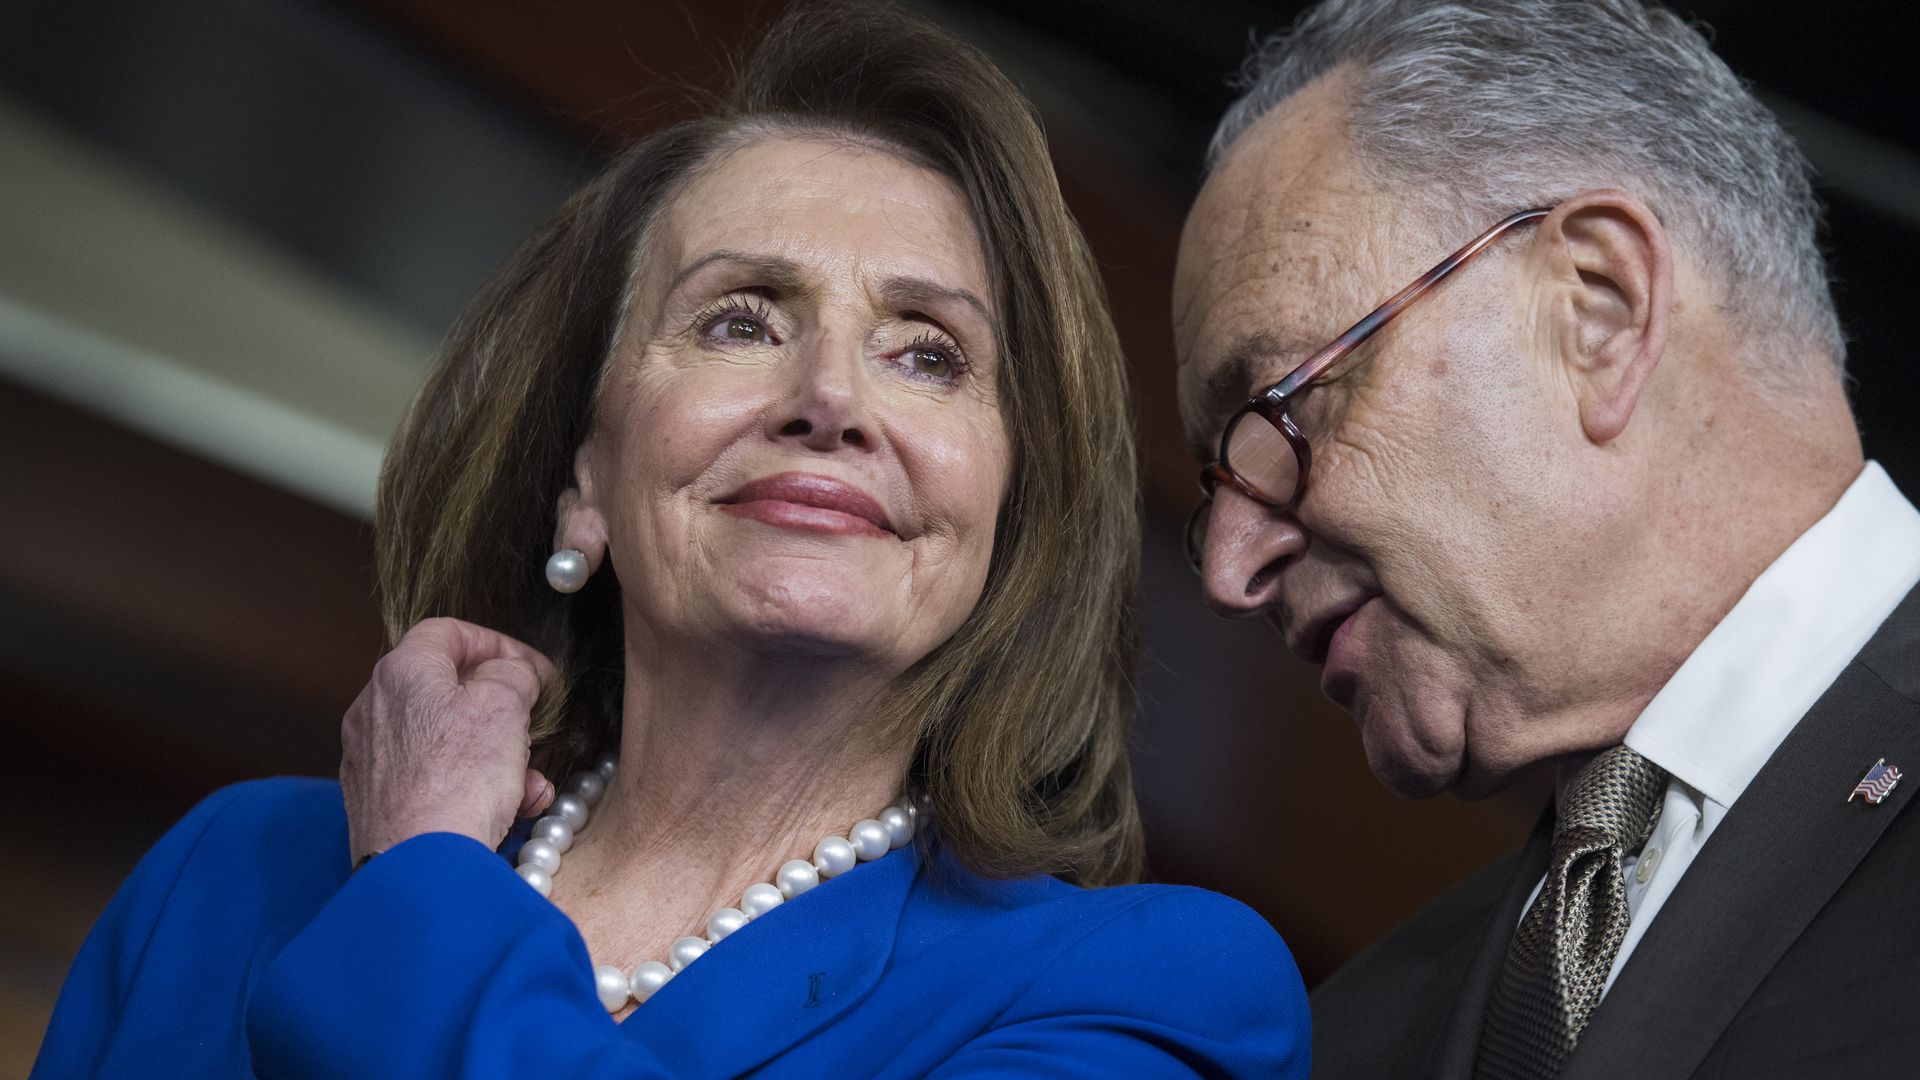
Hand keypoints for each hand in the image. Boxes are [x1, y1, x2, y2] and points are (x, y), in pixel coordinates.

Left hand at [341, 617, 559, 863]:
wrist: (420, 868)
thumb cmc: (459, 782)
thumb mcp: (505, 705)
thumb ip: (513, 673)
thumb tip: (512, 674)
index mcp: (401, 672)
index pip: (448, 632)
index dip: (497, 643)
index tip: (532, 670)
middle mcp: (374, 710)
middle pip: (445, 689)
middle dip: (500, 708)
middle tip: (532, 723)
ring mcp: (370, 758)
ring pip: (444, 739)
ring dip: (494, 754)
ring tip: (529, 781)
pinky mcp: (374, 801)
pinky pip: (432, 777)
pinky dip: (470, 785)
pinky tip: (508, 809)